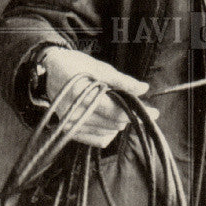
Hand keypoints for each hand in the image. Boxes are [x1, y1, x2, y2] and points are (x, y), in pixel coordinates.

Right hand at [42, 48, 157, 147]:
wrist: (51, 70)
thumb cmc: (76, 65)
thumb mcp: (100, 68)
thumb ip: (122, 81)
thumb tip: (144, 89)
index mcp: (81, 94)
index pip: (116, 112)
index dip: (137, 113)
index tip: (154, 112)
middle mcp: (74, 113)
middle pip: (114, 124)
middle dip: (128, 116)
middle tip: (135, 105)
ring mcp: (70, 125)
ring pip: (107, 133)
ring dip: (118, 123)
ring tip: (117, 107)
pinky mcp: (69, 132)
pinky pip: (97, 140)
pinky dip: (107, 132)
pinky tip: (108, 119)